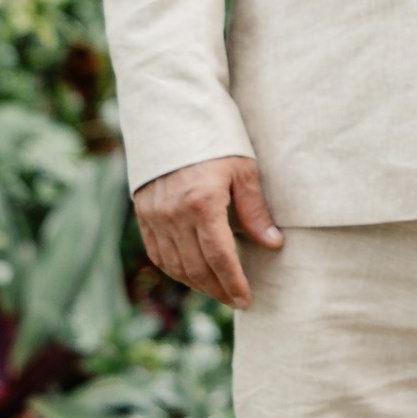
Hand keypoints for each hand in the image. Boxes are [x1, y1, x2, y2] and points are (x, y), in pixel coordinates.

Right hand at [134, 155, 282, 307]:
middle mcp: (174, 214)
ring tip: (218, 290)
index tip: (246, 300)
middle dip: (218, 290)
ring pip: (175, 265)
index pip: (220, 258)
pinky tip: (192, 274)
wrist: (171, 116)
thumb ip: (255, 211)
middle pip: (196, 267)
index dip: (233, 283)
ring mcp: (155, 216)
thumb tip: (273, 244)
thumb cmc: (215, 140)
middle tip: (235, 301)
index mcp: (202, 203)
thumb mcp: (243, 170)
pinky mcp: (143, 213)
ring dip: (197, 284)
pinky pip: (158, 253)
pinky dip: (175, 269)